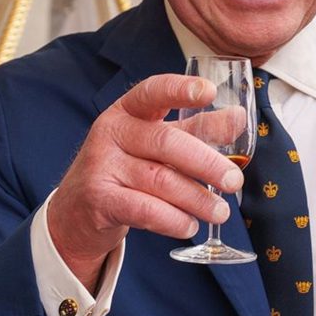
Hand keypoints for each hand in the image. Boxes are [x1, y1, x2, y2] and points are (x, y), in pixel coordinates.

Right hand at [47, 73, 244, 290]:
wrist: (76, 210)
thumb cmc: (125, 169)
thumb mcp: (156, 143)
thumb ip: (196, 130)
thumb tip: (239, 117)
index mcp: (127, 111)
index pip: (153, 91)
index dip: (181, 89)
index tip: (209, 92)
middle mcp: (111, 132)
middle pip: (166, 143)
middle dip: (207, 163)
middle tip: (234, 181)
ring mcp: (102, 165)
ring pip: (160, 180)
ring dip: (197, 199)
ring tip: (220, 212)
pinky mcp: (99, 199)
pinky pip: (145, 209)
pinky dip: (174, 220)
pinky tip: (189, 226)